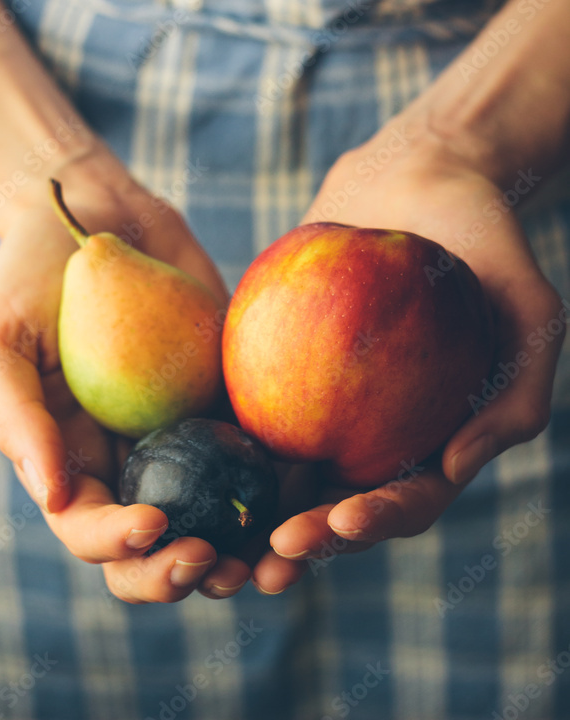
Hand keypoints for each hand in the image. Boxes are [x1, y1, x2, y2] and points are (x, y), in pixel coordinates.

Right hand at [0, 154, 254, 602]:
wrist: (97, 214)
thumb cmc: (30, 273)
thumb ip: (16, 416)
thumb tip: (56, 498)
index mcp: (69, 461)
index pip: (89, 530)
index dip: (118, 545)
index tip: (154, 524)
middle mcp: (129, 460)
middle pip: (154, 548)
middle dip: (178, 572)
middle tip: (215, 561)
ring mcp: (183, 434)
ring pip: (213, 516)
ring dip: (240, 550)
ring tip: (268, 555)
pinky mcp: (227, 400)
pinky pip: (255, 453)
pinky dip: (278, 485)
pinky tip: (301, 488)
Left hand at [248, 119, 565, 594]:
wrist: (422, 173)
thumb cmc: (485, 241)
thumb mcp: (530, 312)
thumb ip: (515, 396)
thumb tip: (453, 469)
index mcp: (433, 434)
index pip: (407, 497)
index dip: (377, 521)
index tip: (342, 521)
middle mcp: (376, 425)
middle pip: (338, 498)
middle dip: (310, 536)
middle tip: (275, 548)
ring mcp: (324, 395)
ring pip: (285, 464)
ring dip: (256, 507)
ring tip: (225, 533)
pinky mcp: (277, 357)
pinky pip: (246, 395)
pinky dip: (222, 431)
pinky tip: (192, 446)